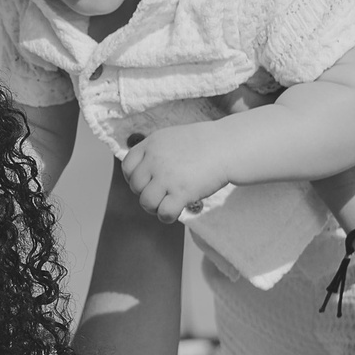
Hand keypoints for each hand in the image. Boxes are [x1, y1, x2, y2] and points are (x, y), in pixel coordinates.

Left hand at [118, 122, 232, 222]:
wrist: (227, 147)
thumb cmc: (204, 143)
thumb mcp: (172, 138)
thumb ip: (156, 151)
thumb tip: (144, 171)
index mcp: (152, 144)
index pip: (127, 166)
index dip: (132, 178)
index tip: (145, 183)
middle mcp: (155, 160)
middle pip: (135, 187)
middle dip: (145, 194)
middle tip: (160, 195)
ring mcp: (167, 176)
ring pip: (146, 202)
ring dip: (154, 208)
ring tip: (167, 204)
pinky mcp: (181, 192)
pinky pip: (163, 213)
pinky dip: (166, 216)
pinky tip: (175, 211)